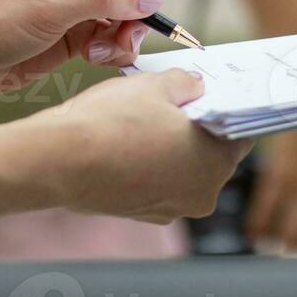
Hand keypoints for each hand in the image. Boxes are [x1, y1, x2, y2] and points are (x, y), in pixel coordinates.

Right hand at [30, 70, 250, 222]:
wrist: (56, 160)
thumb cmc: (112, 122)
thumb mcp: (157, 84)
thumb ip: (186, 83)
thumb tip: (194, 85)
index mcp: (216, 163)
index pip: (240, 134)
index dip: (228, 111)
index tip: (219, 97)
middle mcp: (200, 195)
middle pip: (213, 154)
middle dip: (199, 129)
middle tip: (181, 101)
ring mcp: (169, 210)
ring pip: (182, 169)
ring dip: (172, 147)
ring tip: (148, 118)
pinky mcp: (140, 214)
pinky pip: (157, 182)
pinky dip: (150, 164)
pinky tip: (129, 140)